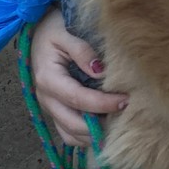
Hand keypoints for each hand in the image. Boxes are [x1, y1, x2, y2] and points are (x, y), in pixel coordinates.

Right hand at [30, 7, 127, 145]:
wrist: (41, 33)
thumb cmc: (55, 31)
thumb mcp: (66, 34)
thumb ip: (82, 51)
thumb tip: (100, 71)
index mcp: (48, 79)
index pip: (78, 99)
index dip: (103, 104)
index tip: (126, 101)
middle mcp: (46, 98)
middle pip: (74, 124)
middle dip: (101, 125)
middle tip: (127, 116)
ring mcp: (49, 108)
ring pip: (71, 134)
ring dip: (94, 136)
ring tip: (119, 126)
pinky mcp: (55, 112)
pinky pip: (69, 134)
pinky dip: (86, 137)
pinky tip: (106, 130)